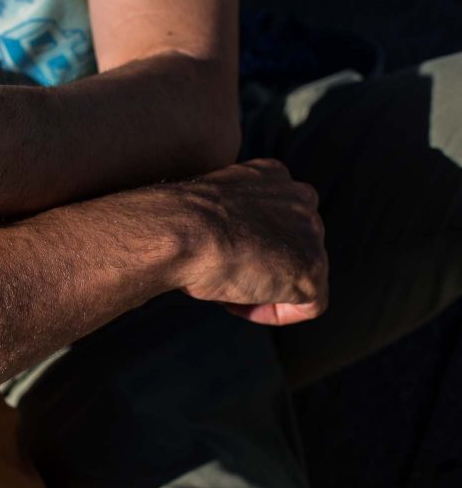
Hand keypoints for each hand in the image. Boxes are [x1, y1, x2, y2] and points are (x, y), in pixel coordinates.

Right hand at [174, 159, 327, 325]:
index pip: (278, 216)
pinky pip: (306, 305)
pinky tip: (238, 303)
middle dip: (262, 265)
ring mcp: (310, 235)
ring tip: (224, 286)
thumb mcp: (206, 209)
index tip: (223, 254)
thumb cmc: (177, 223)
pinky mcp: (310, 270)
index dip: (251, 243)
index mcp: (272, 176)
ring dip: (264, 287)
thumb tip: (220, 244)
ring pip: (299, 274)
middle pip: (293, 246)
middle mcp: (300, 199)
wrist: (180, 230)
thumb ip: (228, 219)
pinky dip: (272, 312)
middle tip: (222, 275)